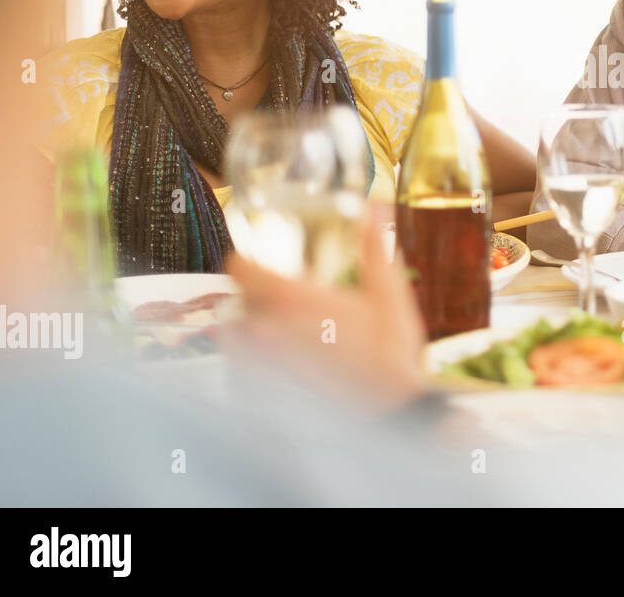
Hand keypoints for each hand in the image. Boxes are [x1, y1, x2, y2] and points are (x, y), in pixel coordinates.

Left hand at [224, 206, 424, 412]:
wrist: (389, 417)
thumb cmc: (390, 357)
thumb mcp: (389, 295)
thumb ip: (376, 248)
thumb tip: (375, 206)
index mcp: (294, 299)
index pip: (238, 267)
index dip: (241, 260)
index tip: (251, 261)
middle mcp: (266, 330)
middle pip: (235, 302)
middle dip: (252, 299)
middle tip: (280, 304)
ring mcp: (258, 366)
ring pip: (233, 338)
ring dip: (247, 333)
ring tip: (278, 339)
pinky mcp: (259, 397)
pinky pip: (239, 374)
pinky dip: (250, 368)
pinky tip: (282, 372)